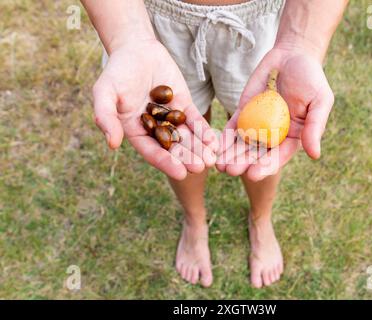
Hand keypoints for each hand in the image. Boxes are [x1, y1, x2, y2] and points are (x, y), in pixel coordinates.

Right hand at [93, 40, 217, 179]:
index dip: (166, 162)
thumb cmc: (116, 72)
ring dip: (199, 148)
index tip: (181, 173)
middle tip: (201, 167)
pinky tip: (213, 140)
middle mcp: (154, 129)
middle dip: (187, 158)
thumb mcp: (105, 93)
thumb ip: (106, 117)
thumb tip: (113, 144)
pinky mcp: (183, 105)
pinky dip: (203, 130)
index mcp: (135, 132)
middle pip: (173, 148)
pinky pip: (194, 120)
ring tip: (212, 158)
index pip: (152, 151)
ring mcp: (170, 118)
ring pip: (187, 137)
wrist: (135, 49)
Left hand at [216, 46, 333, 180]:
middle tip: (230, 170)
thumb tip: (315, 155)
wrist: (292, 55)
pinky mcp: (244, 112)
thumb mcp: (320, 101)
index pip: (277, 157)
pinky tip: (216, 146)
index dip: (265, 166)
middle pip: (256, 155)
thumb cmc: (311, 78)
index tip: (253, 174)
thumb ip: (315, 127)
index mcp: (291, 138)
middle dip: (243, 163)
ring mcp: (257, 124)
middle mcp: (273, 136)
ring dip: (231, 155)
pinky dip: (225, 137)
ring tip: (219, 165)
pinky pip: (233, 127)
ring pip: (242, 145)